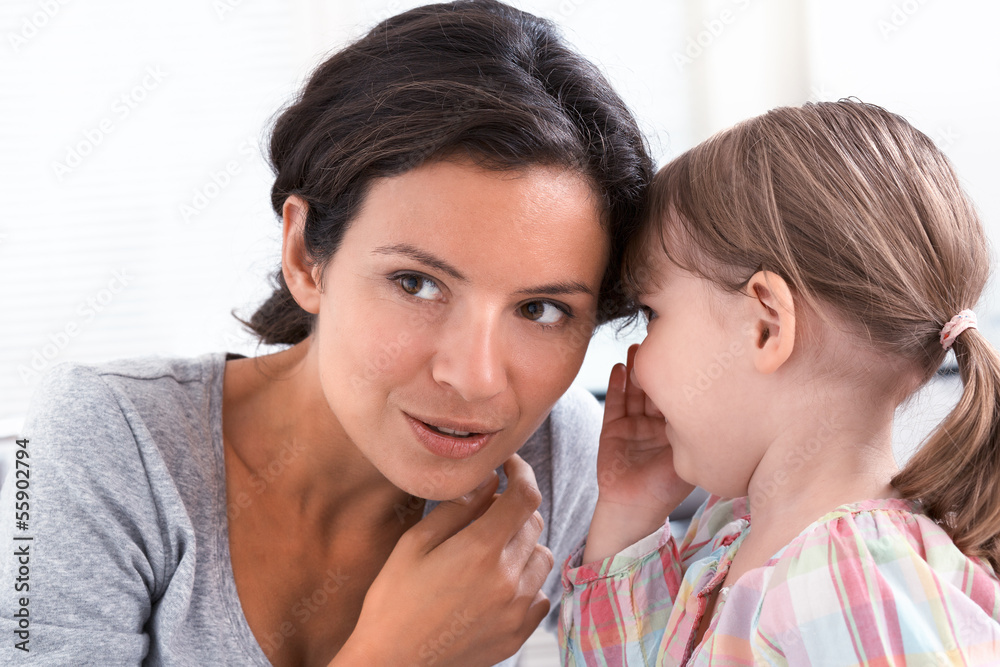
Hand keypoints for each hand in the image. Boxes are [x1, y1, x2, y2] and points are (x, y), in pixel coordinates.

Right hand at [337, 454, 552, 666]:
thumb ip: (457, 508)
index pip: (525, 495)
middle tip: (484, 513)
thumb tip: (489, 481)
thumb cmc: (394, 601)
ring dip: (523, 545)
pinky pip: (540, 595)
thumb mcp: (414, 544)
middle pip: (534, 523)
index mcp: (481, 550)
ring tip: (490, 552)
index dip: (521, 472)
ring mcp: (517, 609)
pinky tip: (497, 585)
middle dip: (514, 509)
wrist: (392, 664)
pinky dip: (526, 583)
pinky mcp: (517, 634)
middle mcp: (508, 579)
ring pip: (541, 558)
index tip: (509, 466)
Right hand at [583, 344, 693, 562]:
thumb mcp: (691, 456)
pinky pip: (615, 402)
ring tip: (639, 346)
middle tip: (662, 338)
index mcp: (679, 428)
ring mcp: (634, 423)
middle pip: (659, 386)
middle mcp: (657, 423)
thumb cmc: (666, 489)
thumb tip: (722, 403)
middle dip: (660, 364)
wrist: (634, 510)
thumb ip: (700, 432)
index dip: (686, 374)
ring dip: (637, 369)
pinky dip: (616, 385)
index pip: (684, 394)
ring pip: (636, 390)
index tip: (690, 350)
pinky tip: (619, 368)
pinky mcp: (612, 428)